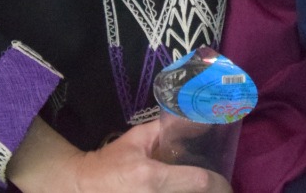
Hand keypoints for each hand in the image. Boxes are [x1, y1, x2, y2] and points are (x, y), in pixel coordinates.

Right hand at [8, 119, 228, 192]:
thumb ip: (166, 130)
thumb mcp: (137, 139)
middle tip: (220, 188)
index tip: (223, 178)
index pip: (198, 182)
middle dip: (213, 192)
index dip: (217, 182)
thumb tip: (196, 121)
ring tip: (207, 189)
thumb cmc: (111, 161)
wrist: (82, 186)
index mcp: (153, 178)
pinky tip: (184, 190)